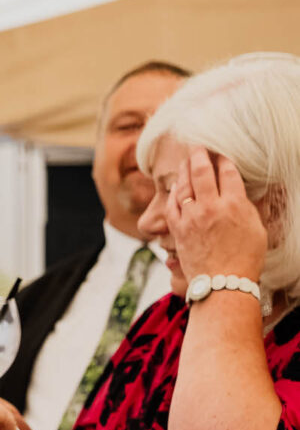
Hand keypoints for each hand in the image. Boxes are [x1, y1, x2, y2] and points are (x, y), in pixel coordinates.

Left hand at [168, 147, 266, 282]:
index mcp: (234, 205)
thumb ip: (249, 206)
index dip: (224, 159)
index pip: (228, 172)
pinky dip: (173, 192)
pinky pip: (171, 204)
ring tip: (186, 160)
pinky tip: (175, 186)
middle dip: (200, 155)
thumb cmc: (245, 259)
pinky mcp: (177, 229)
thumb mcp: (257, 228)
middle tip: (198, 146)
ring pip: (184, 185)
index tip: (221, 153)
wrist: (222, 283)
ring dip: (184, 169)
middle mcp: (210, 207)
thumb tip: (245, 192)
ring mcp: (191, 217)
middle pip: (203, 172)